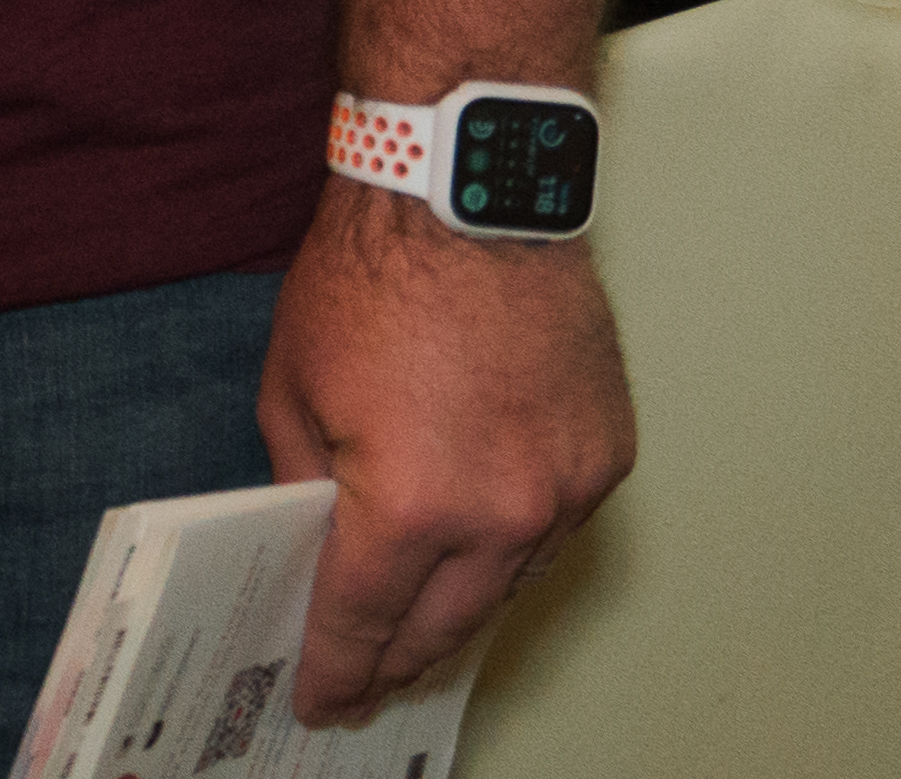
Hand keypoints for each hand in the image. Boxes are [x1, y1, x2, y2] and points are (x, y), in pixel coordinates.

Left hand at [257, 172, 631, 722]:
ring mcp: (567, 490)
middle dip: (398, 659)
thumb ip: (304, 479)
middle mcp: (502, 513)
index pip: (366, 620)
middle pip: (445, 622)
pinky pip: (552, 529)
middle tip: (365, 682)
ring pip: (508, 584)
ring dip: (460, 605)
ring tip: (417, 627)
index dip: (338, 667)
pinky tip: (476, 548)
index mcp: (413, 503)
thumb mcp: (293, 387)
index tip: (322, 700)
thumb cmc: (371, 277)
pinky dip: (511, 545)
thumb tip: (316, 538)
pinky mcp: (607, 458)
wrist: (469, 199)